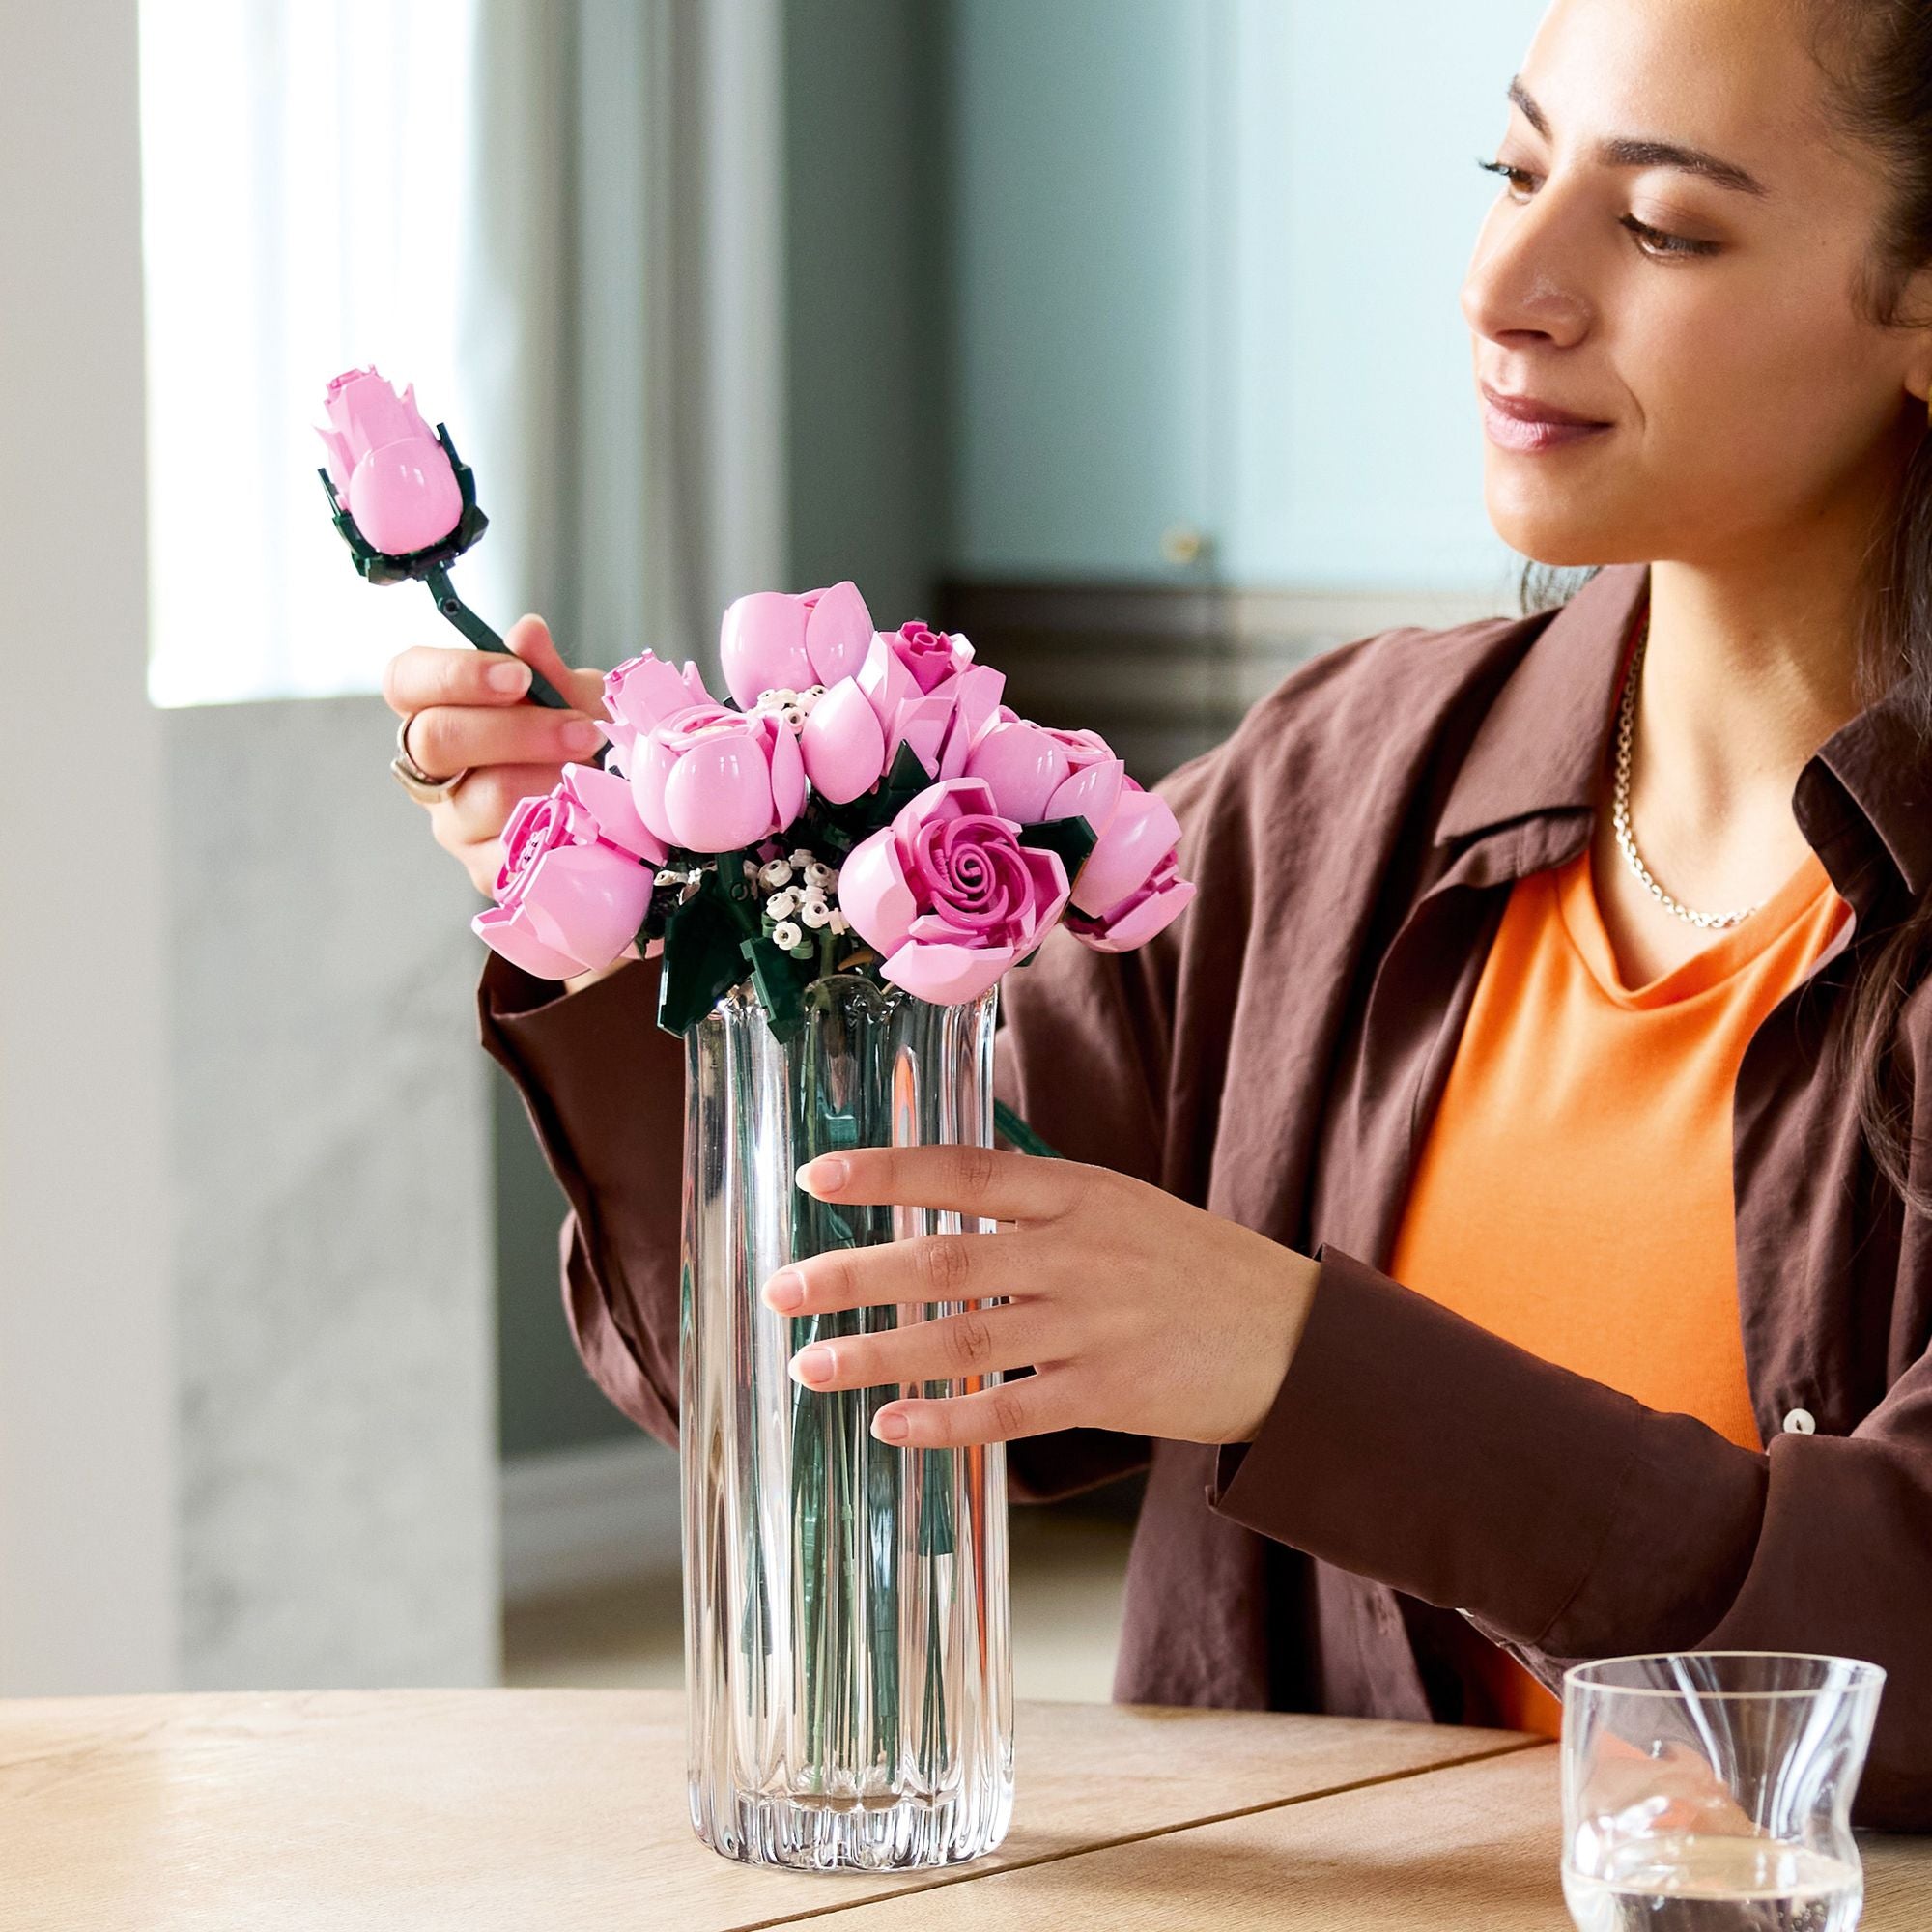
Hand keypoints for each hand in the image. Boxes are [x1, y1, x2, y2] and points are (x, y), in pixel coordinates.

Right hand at [381, 615, 608, 896]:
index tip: (518, 675)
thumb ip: (547, 670)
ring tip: (594, 773)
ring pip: (483, 797)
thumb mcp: (572, 697)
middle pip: (436, 739)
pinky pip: (515, 851)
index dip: (454, 674)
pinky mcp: (486, 872)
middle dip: (516, 730)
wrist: (617, 812)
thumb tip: (527, 633)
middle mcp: (432, 771)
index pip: (405, 682)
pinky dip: (560, 827)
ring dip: (550, 779)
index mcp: (436, 711)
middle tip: (582, 731)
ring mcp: (455, 825)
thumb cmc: (578, 741)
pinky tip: (588, 814)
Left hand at [763, 1146, 1319, 1449]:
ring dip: (876, 1353)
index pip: (962, 1171)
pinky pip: (1009, 1409)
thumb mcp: (1121, 1206)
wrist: (1297, 1336)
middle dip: (851, 1274)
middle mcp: (1077, 1251)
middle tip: (782, 1289)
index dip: (885, 1172)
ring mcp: (1092, 1324)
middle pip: (943, 1259)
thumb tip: (936, 1203)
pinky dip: (946, 1418)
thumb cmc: (1196, 1266)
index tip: (815, 1177)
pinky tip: (892, 1425)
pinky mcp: (1109, 1392)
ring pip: (961, 1338)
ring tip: (809, 1365)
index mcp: (1078, 1191)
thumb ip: (1036, 1204)